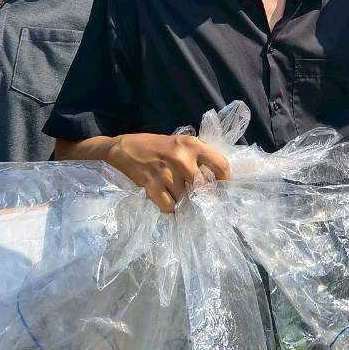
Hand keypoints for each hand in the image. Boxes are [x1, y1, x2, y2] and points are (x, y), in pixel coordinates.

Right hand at [106, 132, 230, 212]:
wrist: (124, 148)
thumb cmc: (156, 145)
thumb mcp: (180, 143)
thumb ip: (197, 156)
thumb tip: (215, 179)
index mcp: (192, 144)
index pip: (220, 164)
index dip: (224, 179)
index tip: (222, 187)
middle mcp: (182, 158)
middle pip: (203, 186)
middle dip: (201, 194)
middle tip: (197, 196)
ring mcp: (166, 173)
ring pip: (185, 198)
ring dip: (182, 200)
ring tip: (174, 192)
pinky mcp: (152, 186)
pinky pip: (169, 206)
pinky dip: (169, 206)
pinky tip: (165, 197)